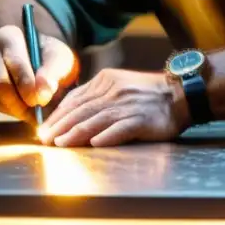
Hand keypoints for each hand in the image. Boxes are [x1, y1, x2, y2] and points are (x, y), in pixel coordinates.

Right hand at [0, 25, 79, 120]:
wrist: (34, 61)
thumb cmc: (49, 58)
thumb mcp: (60, 60)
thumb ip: (53, 73)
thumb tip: (41, 94)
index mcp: (7, 36)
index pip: (14, 63)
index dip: (27, 85)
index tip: (40, 101)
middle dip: (20, 102)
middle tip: (36, 111)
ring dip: (15, 108)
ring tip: (31, 108)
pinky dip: (7, 109)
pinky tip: (19, 104)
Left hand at [37, 68, 190, 146]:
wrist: (181, 95)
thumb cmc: (147, 94)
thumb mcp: (119, 85)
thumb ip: (96, 96)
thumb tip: (69, 112)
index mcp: (106, 80)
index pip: (75, 98)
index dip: (57, 115)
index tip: (44, 129)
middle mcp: (114, 90)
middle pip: (81, 110)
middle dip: (60, 126)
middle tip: (45, 140)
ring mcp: (128, 105)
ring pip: (96, 119)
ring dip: (76, 133)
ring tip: (61, 144)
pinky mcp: (142, 119)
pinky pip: (121, 128)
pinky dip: (107, 136)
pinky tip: (95, 143)